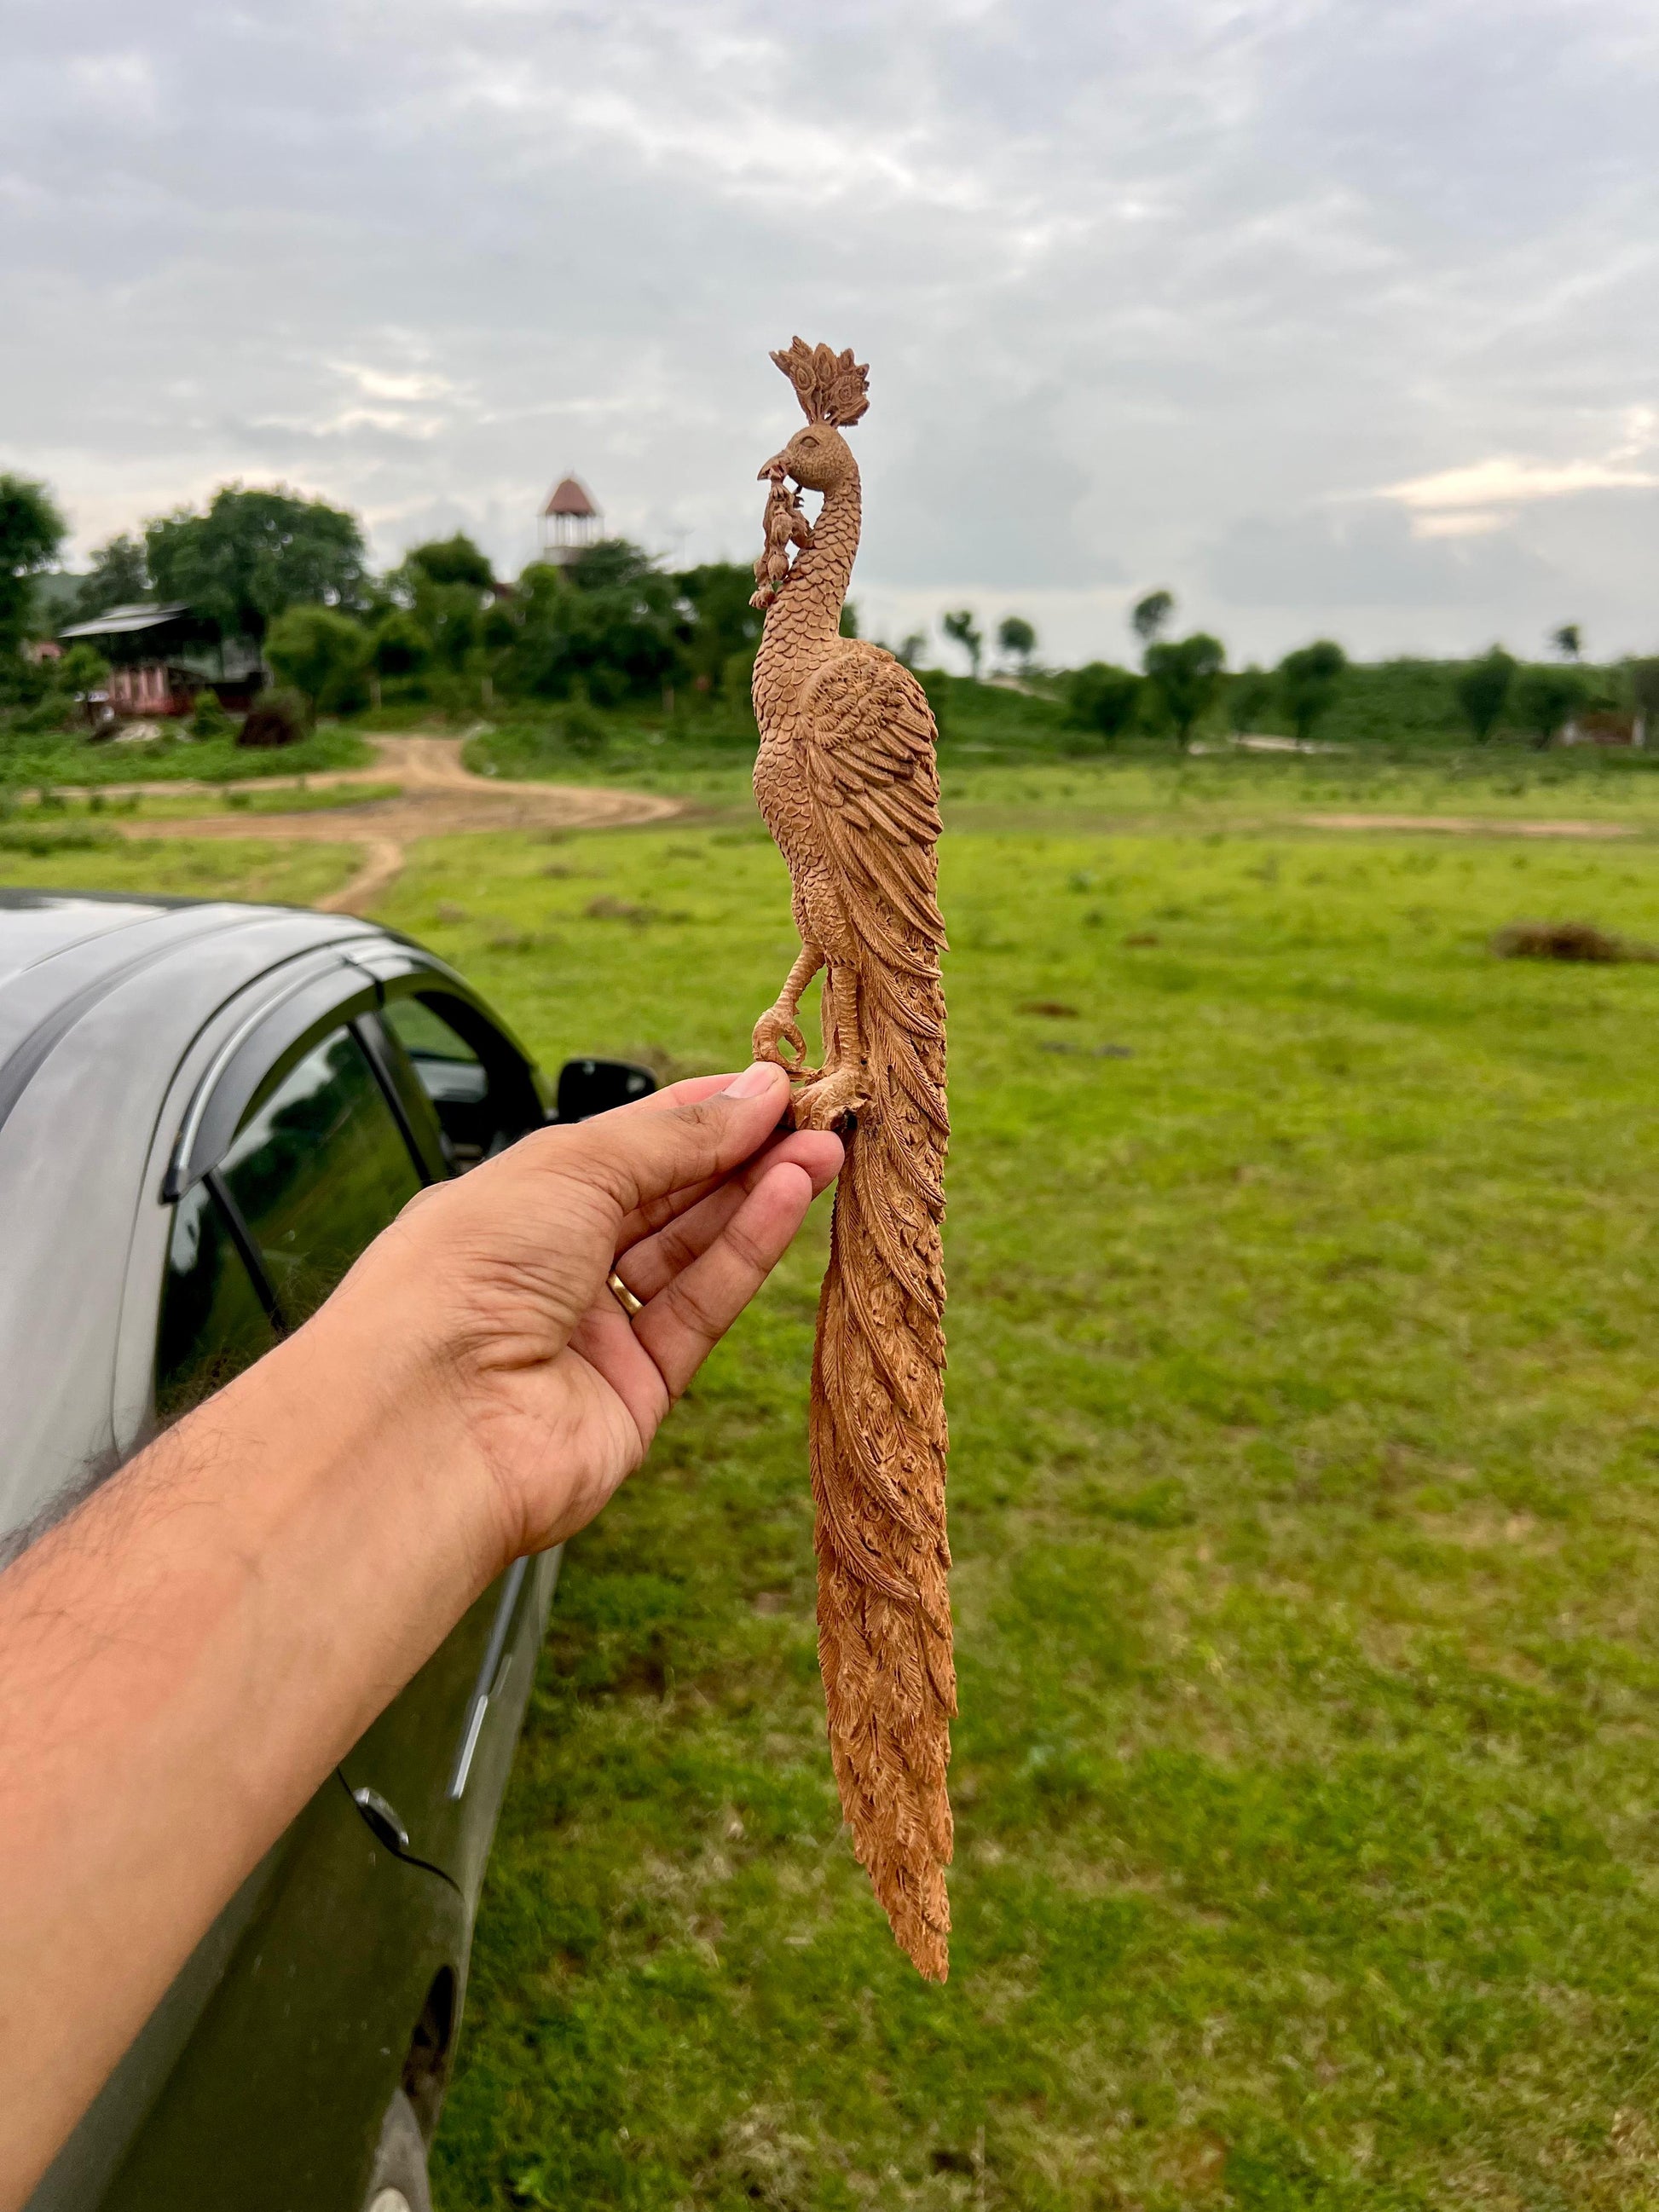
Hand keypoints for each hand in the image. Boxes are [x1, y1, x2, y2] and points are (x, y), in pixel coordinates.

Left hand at [333, 1063, 841, 1566]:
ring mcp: (594, 1332)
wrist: (428, 1421)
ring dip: (756, 1197)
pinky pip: (701, 1309)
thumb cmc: (464, 1274)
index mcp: (515, 1202)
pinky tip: (788, 1197)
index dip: (697, 1113)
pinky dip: (747, 1253)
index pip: (623, 1146)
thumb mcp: (572, 1168)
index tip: (770, 1086)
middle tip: (816, 1114)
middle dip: (740, 1152)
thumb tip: (756, 1092)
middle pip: (665, 1198)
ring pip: (691, 1253)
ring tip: (823, 1150)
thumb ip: (674, 1135)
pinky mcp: (636, 1391)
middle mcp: (552, 1265)